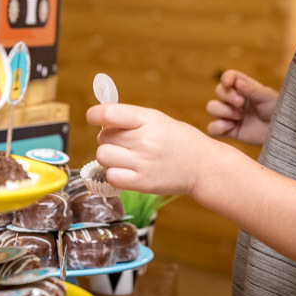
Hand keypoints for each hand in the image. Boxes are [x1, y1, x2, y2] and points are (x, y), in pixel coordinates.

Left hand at [87, 103, 215, 196]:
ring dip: (109, 157)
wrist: (202, 165)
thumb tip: (100, 119)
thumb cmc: (177, 140)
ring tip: (123, 157)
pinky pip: (111, 176)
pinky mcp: (142, 182)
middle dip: (108, 139)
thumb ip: (130, 119)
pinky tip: (125, 171)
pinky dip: (114, 174)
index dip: (95, 115)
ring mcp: (142, 162)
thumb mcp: (157, 120)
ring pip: (103, 156)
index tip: (93, 117)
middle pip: (103, 137)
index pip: (109, 113)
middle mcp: (144, 140)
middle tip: (123, 143)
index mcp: (148, 119)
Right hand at [205, 70, 277, 144]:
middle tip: (241, 103)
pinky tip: (231, 127)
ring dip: (223, 111)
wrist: (281, 133)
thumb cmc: (278, 111)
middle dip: (228, 96)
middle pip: (219, 90)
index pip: (229, 77)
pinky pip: (212, 128)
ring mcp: (230, 115)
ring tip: (239, 117)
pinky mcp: (229, 130)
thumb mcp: (267, 97)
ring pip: (212, 107)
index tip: (228, 83)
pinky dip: (218, 127)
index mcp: (245, 87)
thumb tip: (237, 83)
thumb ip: (252, 90)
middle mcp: (235, 99)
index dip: (226, 78)